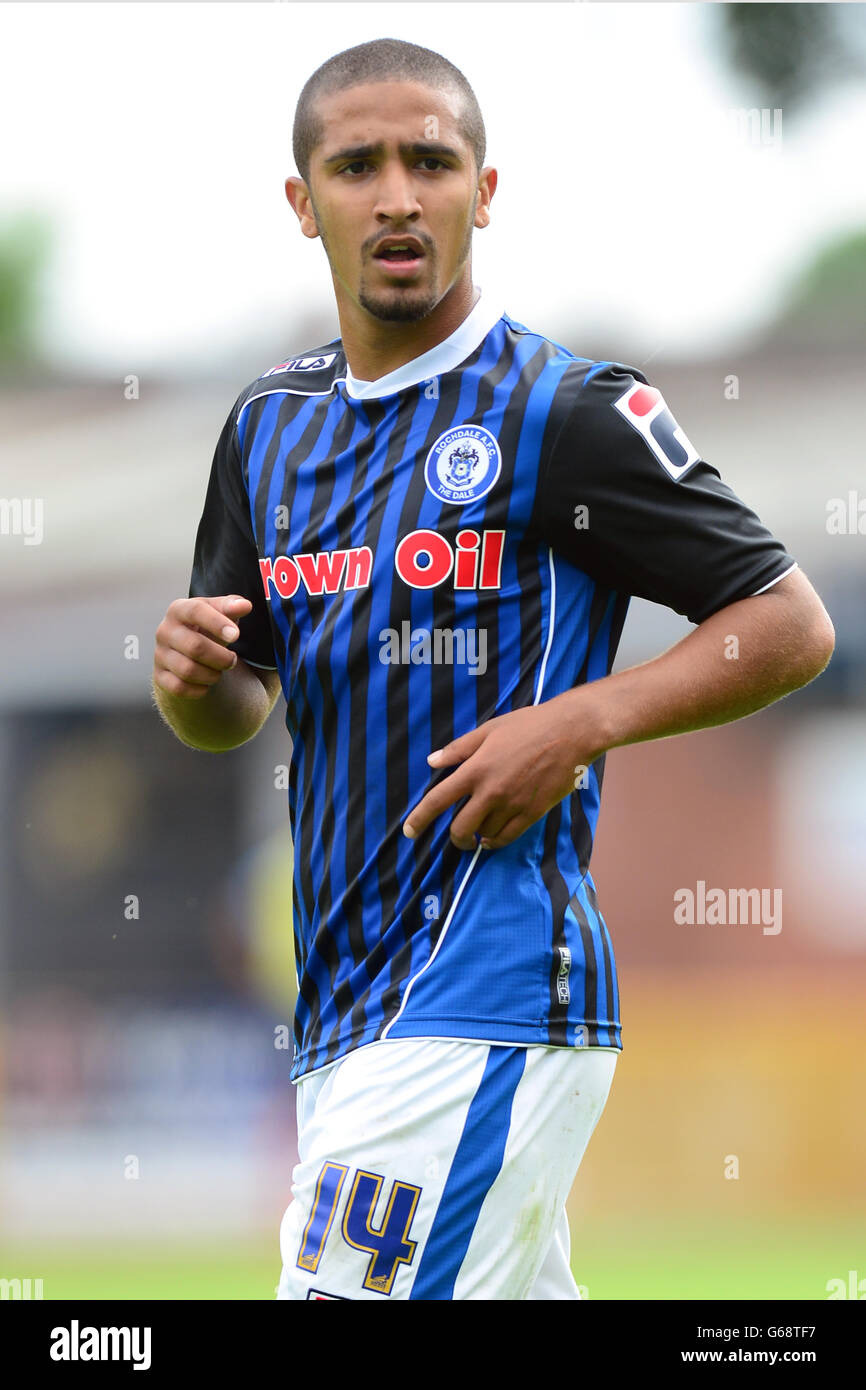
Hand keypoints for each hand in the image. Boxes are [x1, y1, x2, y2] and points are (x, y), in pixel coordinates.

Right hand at [153, 594, 251, 699]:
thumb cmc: (205, 626)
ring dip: (212, 675)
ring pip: (188, 670)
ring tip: (220, 671)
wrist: (183, 648)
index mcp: (178, 609)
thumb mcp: (217, 612)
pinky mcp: (160, 675)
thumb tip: (244, 606)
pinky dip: (199, 689)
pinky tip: (207, 683)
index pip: (195, 611)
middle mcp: (164, 631)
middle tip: (233, 660)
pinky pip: (179, 687)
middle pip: (195, 646)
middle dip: (221, 657)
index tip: (236, 635)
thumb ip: (231, 607)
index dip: (217, 623)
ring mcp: (160, 654)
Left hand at [402, 694, 603, 850]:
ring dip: (479, 834)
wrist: (571, 733)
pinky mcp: (532, 812)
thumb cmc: (529, 726)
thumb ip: (458, 749)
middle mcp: (491, 791)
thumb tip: (432, 761)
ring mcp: (512, 804)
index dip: (420, 818)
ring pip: (485, 833)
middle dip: (455, 837)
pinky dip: (496, 840)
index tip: (409, 832)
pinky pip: (507, 837)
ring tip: (481, 829)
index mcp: (476, 768)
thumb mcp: (489, 730)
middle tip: (459, 837)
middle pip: (461, 827)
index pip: (438, 800)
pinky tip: (494, 837)